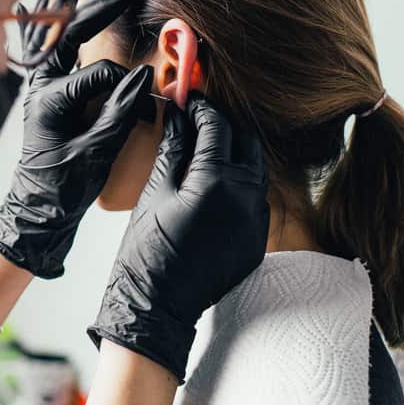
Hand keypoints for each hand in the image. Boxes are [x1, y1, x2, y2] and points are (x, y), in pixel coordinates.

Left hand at [0, 0, 155, 278]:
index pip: (99, 75)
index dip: (128, 86)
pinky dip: (42, 25)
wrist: (35, 212)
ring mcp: (36, 87)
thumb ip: (119, 115)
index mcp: (51, 101)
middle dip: (99, 8)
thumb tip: (144, 79)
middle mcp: (39, 87)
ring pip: (47, 34)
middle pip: (69, 36)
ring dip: (61, 4)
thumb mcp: (96, 155)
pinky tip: (36, 5)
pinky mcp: (39, 93)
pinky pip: (38, 50)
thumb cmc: (64, 188)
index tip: (150, 103)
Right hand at [88, 95, 269, 381]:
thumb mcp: (155, 191)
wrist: (157, 306)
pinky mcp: (257, 239)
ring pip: (254, 167)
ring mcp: (257, 220)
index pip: (217, 125)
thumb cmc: (146, 249)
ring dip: (232, 151)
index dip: (201, 107)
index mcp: (217, 181)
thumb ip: (173, 147)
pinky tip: (211, 182)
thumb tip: (176, 114)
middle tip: (194, 120)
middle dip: (221, 125)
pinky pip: (255, 196)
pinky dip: (237, 180)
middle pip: (244, 141)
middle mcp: (247, 197)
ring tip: (201, 148)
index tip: (186, 99)